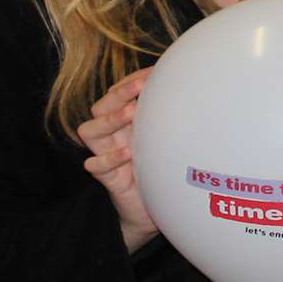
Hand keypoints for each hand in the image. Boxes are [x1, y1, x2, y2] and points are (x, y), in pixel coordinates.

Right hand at [78, 68, 158, 251]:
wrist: (150, 210)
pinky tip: (127, 153)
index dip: (130, 81)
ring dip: (109, 120)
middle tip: (141, 87)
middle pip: (99, 106)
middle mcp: (111, 135)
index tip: (153, 72)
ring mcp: (105, 155)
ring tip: (131, 114)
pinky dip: (109, 157)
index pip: (116, 93)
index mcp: (123, 122)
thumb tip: (194, 89)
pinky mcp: (107, 178)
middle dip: (119, 94)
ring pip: (88, 131)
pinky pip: (94, 165)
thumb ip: (169, 118)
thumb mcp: (165, 139)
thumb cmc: (159, 169)